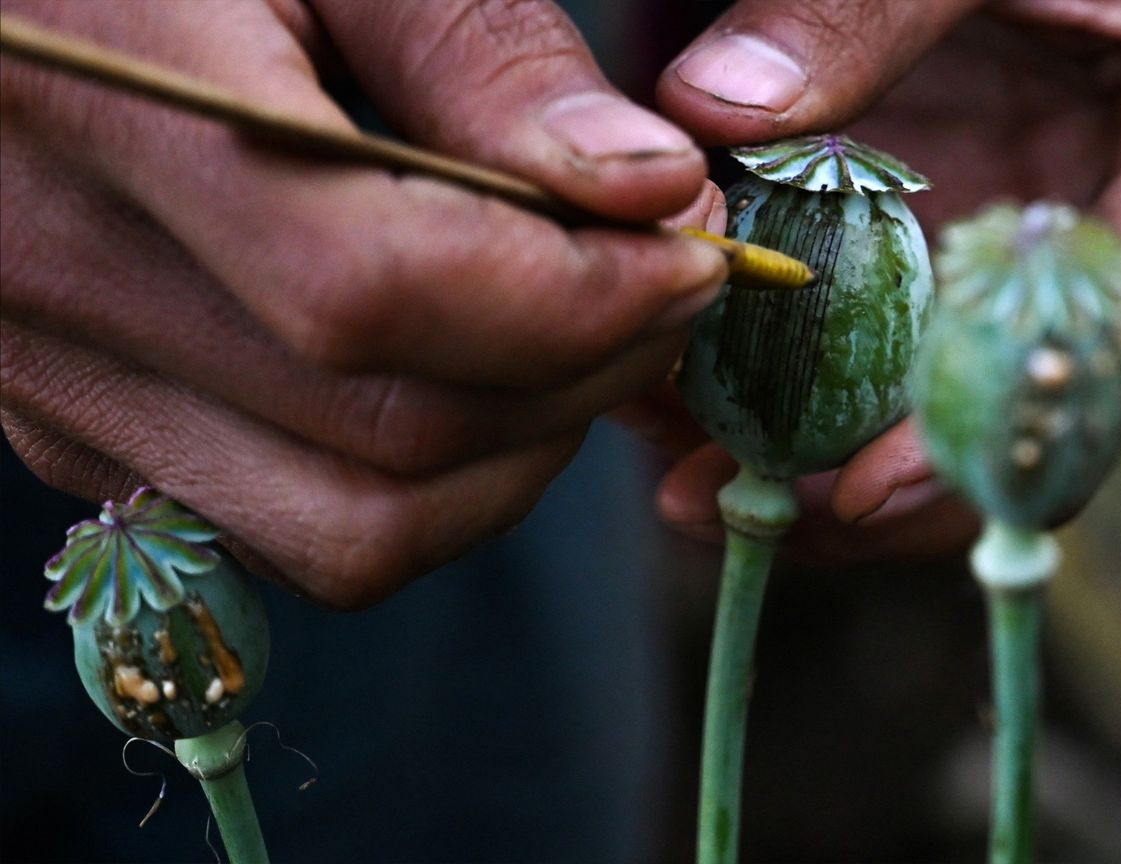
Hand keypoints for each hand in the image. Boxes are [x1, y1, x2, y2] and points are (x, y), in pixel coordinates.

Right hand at [0, 0, 727, 606]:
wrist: (35, 2)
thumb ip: (485, 57)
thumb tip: (653, 195)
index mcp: (104, 100)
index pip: (377, 288)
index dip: (579, 297)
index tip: (693, 253)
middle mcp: (50, 274)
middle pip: (392, 429)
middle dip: (583, 372)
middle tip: (663, 282)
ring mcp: (52, 379)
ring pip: (355, 532)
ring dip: (517, 455)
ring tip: (575, 337)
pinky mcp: (76, 435)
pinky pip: (297, 539)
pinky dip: (427, 489)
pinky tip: (467, 378)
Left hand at [648, 0, 1120, 560]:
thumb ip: (862, 7)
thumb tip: (717, 111)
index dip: (1010, 416)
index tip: (872, 489)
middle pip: (1045, 397)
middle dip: (887, 478)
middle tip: (734, 510)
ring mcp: (1061, 250)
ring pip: (961, 403)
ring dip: (823, 455)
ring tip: (684, 484)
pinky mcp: (979, 255)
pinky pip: (902, 352)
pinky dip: (799, 389)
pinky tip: (689, 415)